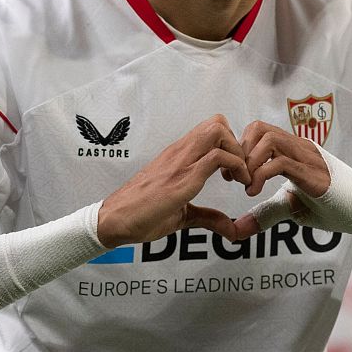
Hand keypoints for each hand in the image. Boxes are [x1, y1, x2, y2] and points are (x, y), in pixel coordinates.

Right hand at [97, 114, 249, 247]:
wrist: (113, 220)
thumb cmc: (141, 213)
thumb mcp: (183, 214)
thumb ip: (208, 216)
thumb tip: (231, 229)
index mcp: (179, 156)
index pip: (211, 129)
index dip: (230, 146)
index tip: (233, 171)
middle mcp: (180, 153)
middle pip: (217, 122)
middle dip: (237, 143)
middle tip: (238, 170)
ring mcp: (181, 163)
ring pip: (218, 131)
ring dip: (237, 153)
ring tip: (238, 178)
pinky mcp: (182, 179)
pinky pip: (216, 157)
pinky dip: (235, 168)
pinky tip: (234, 186)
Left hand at [231, 121, 330, 238]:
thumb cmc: (333, 207)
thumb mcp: (291, 209)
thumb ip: (265, 214)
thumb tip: (236, 230)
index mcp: (294, 150)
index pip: (258, 130)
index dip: (239, 149)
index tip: (232, 175)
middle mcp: (300, 148)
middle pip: (259, 128)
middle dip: (240, 152)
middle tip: (235, 179)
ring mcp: (308, 158)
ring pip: (268, 140)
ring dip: (249, 162)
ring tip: (246, 186)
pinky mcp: (314, 174)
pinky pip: (281, 163)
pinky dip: (260, 175)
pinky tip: (254, 193)